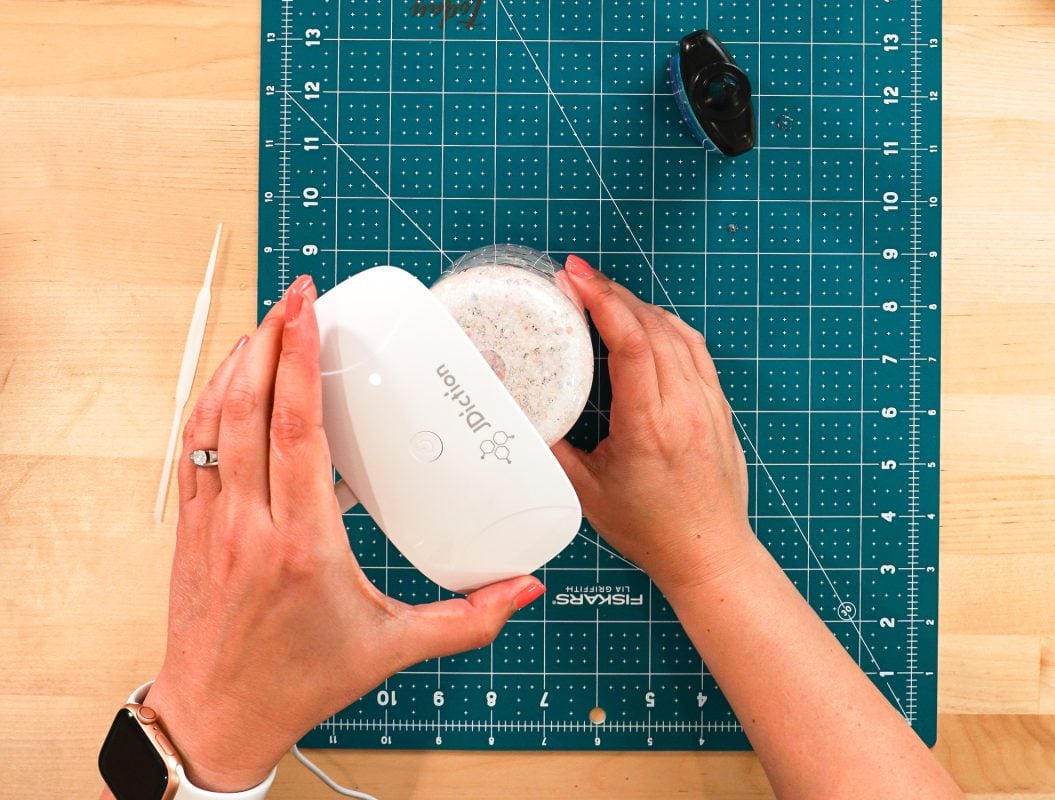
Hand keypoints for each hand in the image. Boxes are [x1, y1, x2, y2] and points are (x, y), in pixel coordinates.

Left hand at [146, 276, 543, 791]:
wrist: (217, 717)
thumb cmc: (299, 682)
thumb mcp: (393, 648)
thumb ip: (468, 619)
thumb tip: (526, 588)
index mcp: (303, 545)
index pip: (295, 431)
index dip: (297, 360)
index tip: (306, 309)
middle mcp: (248, 523)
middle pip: (246, 407)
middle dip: (267, 339)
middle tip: (295, 297)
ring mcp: (211, 522)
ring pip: (210, 419)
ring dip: (234, 363)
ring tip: (264, 325)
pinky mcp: (191, 526)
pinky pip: (192, 447)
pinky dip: (210, 401)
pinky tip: (230, 381)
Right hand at [551, 256, 756, 593]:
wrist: (709, 552)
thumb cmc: (652, 529)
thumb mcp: (586, 492)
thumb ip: (553, 447)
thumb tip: (521, 410)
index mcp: (650, 425)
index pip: (630, 342)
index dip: (602, 301)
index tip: (576, 277)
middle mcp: (685, 407)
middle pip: (651, 326)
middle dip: (612, 293)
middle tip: (579, 278)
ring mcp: (708, 404)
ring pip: (676, 332)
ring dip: (639, 306)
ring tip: (605, 295)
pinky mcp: (719, 406)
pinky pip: (695, 349)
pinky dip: (667, 326)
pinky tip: (646, 322)